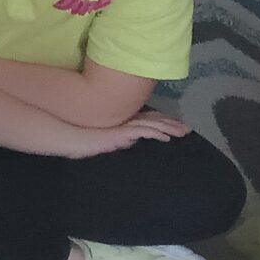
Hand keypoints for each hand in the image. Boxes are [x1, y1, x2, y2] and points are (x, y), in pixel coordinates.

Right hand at [72, 109, 189, 156]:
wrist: (73, 139)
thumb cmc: (85, 139)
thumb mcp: (106, 138)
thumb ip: (118, 137)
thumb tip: (128, 140)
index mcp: (123, 122)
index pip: (146, 119)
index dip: (162, 121)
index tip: (176, 125)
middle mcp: (124, 120)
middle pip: (152, 120)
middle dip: (170, 124)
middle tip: (187, 129)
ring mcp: (123, 125)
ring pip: (150, 125)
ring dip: (168, 128)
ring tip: (182, 133)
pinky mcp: (121, 132)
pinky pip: (141, 131)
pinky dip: (155, 134)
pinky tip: (166, 139)